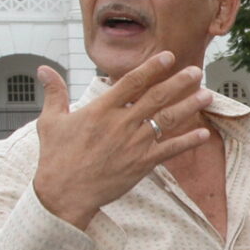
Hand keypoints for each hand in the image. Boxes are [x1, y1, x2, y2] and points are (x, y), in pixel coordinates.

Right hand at [32, 53, 213, 230]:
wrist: (64, 193)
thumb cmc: (56, 158)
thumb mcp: (51, 122)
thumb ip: (54, 93)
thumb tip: (43, 69)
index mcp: (100, 110)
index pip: (132, 82)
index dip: (152, 67)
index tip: (168, 56)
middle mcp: (121, 124)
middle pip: (156, 97)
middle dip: (179, 82)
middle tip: (197, 71)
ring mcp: (134, 144)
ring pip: (167, 120)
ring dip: (188, 106)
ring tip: (206, 95)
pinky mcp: (142, 164)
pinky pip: (169, 150)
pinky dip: (187, 142)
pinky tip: (203, 133)